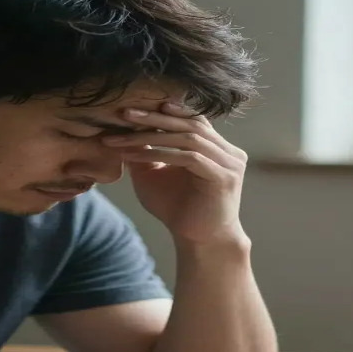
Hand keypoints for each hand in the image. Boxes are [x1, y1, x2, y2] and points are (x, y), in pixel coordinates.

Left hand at [103, 103, 247, 244]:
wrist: (198, 242)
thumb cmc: (177, 210)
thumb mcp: (154, 176)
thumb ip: (144, 152)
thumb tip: (122, 131)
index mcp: (217, 148)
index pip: (191, 120)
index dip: (164, 112)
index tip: (132, 110)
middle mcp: (229, 152)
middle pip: (191, 123)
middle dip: (155, 118)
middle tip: (125, 113)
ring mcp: (230, 163)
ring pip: (188, 138)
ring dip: (152, 135)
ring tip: (123, 136)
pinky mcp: (224, 177)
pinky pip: (189, 157)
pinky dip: (160, 154)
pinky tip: (136, 156)